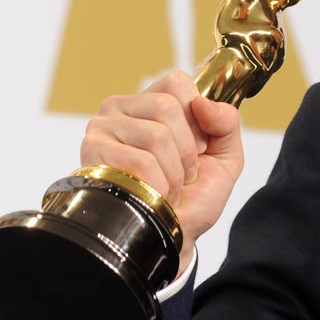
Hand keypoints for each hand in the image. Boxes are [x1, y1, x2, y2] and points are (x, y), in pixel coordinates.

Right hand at [80, 70, 243, 271]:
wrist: (172, 236)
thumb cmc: (195, 197)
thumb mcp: (225, 157)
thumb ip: (227, 123)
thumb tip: (202, 103)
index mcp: (152, 102)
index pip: (177, 82)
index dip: (196, 117)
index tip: (198, 146)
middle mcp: (122, 108)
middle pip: (166, 106)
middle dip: (186, 150)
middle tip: (183, 173)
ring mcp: (102, 129)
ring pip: (154, 135)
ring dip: (173, 173)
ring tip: (167, 187)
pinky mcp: (92, 155)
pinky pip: (139, 161)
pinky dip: (157, 185)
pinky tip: (151, 195)